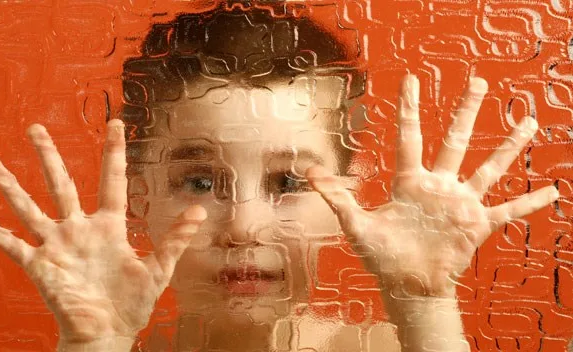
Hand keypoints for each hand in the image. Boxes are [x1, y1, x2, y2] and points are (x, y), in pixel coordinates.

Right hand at [0, 120, 205, 344]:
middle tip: (35, 128)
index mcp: (109, 226)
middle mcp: (79, 229)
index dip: (114, 152)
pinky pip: (13, 246)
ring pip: (30, 209)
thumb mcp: (158, 270)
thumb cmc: (133, 303)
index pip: (111, 181)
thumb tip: (199, 210)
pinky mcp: (40, 267)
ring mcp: (57, 246)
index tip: (116, 123)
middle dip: (48, 156)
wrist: (108, 334)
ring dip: (11, 188)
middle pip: (61, 185)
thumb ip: (175, 239)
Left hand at [307, 74, 557, 298]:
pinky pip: (508, 211)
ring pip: (488, 168)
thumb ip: (336, 198)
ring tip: (527, 121)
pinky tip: (553, 191)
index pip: (410, 137)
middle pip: (455, 141)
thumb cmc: (382, 257)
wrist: (406, 286)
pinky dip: (529, 203)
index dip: (410, 109)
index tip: (411, 81)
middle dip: (467, 111)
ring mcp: (460, 204)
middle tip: (479, 82)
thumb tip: (308, 173)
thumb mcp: (356, 224)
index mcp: (409, 182)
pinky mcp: (477, 225)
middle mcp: (438, 186)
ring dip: (508, 146)